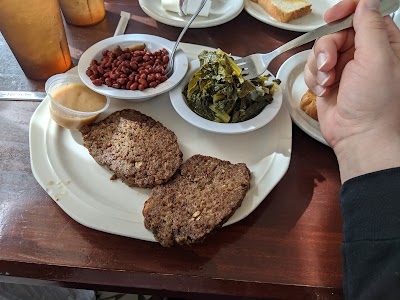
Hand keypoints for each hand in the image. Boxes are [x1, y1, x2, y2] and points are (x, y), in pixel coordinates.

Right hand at [304, 0, 399, 181]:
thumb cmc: (376, 104)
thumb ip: (370, 26)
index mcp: (382, 42)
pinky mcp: (327, 80)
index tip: (331, 17)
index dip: (345, 10)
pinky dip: (314, 79)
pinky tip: (323, 91)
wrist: (358, 136)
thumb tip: (366, 2)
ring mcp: (343, 67)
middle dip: (326, 49)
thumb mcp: (378, 59)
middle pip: (334, 32)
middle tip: (329, 65)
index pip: (362, 13)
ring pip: (319, 51)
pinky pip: (311, 68)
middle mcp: (361, 52)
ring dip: (318, 66)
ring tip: (327, 83)